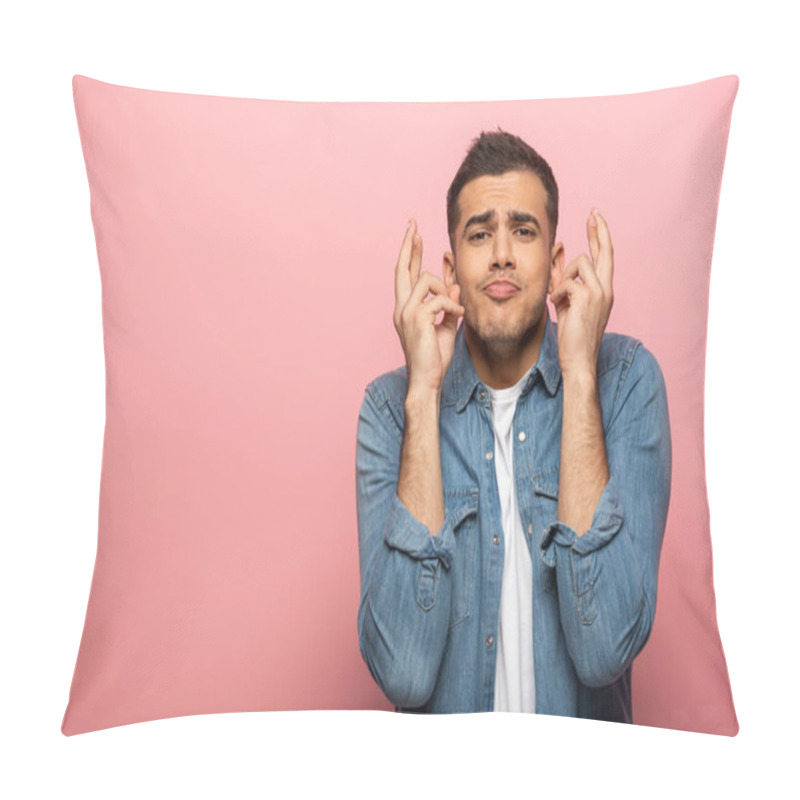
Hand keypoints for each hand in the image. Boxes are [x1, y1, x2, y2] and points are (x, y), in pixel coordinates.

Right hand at [393, 218, 464, 394]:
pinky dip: (452, 307)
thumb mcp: (445, 325)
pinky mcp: (416, 317)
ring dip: (445, 290)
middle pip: (402, 267)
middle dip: (409, 244)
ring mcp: (406, 312)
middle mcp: (401, 307)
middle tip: (413, 225)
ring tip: (455, 309)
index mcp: (405, 308)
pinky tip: (458, 318)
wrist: (427, 380)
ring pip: (426, 279)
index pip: (405, 275)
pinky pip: (439, 298)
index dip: (410, 254)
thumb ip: (447, 305)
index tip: (414, 235)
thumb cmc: (434, 357)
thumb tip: (453, 287)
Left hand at [549, 209, 613, 376]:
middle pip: (604, 251)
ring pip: (579, 263)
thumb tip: (557, 257)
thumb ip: (563, 280)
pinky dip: (557, 293)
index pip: (604, 257)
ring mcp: (600, 292)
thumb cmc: (572, 335)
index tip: (596, 219)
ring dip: (563, 278)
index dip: (600, 236)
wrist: (578, 359)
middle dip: (598, 229)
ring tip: (559, 298)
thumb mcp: (566, 302)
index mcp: (604, 290)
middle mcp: (607, 288)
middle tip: (593, 212)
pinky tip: (558, 306)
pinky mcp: (588, 298)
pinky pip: (567, 282)